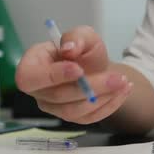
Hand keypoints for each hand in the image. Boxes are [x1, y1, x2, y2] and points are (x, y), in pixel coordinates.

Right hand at [15, 26, 132, 123]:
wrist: (95, 67)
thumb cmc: (82, 50)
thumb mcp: (82, 35)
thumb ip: (76, 37)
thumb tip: (70, 49)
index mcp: (31, 67)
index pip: (31, 78)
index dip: (53, 75)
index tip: (78, 68)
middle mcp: (39, 92)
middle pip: (58, 96)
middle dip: (89, 87)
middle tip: (115, 78)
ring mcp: (55, 108)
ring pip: (73, 111)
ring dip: (101, 98)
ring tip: (122, 82)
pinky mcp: (73, 118)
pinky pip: (89, 118)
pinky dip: (109, 106)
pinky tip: (123, 92)